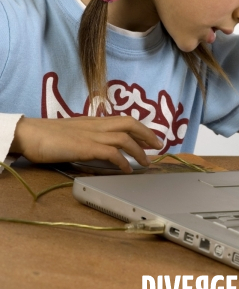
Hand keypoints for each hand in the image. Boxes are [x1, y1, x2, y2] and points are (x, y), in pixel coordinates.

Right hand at [10, 116, 163, 172]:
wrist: (30, 134)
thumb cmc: (46, 136)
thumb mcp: (73, 134)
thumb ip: (88, 138)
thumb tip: (101, 150)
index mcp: (93, 121)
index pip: (123, 119)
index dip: (140, 128)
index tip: (150, 137)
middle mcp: (95, 125)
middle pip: (129, 123)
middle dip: (147, 134)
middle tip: (159, 146)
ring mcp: (91, 134)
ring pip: (124, 137)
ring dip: (139, 150)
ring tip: (146, 162)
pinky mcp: (85, 146)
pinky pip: (111, 152)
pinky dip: (122, 160)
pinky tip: (127, 169)